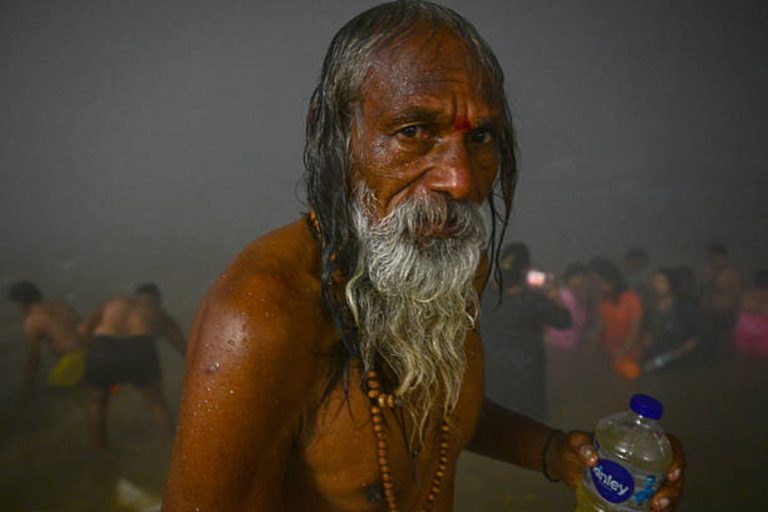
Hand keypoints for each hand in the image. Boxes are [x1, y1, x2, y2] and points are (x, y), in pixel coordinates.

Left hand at [548, 431, 685, 510]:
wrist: (563, 464)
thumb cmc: (572, 447)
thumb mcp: (574, 441)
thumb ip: (579, 443)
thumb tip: (591, 458)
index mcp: (637, 440)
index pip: (669, 444)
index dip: (676, 456)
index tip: (671, 472)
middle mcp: (644, 459)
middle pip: (672, 473)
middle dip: (673, 489)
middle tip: (658, 502)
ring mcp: (641, 479)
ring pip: (667, 491)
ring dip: (668, 503)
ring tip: (655, 510)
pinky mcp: (634, 495)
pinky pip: (653, 504)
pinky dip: (656, 511)